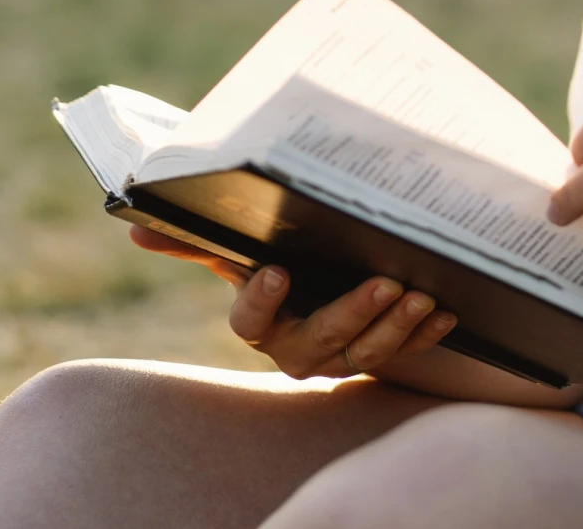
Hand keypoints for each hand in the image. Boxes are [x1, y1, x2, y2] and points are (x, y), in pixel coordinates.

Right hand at [127, 225, 457, 377]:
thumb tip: (136, 225)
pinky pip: (404, 354)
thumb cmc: (275, 259)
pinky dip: (425, 334)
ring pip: (366, 354)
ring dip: (396, 328)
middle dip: (352, 314)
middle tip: (384, 282)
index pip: (249, 324)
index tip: (276, 270)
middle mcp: (297, 348)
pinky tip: (446, 311)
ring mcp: (340, 358)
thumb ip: (194, 240)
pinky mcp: (380, 355)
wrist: (322, 284)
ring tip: (421, 295)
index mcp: (259, 321)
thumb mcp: (238, 249)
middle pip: (319, 342)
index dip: (260, 302)